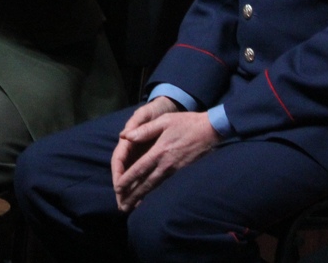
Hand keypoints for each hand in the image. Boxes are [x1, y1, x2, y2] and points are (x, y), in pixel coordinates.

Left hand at [111, 98, 219, 212]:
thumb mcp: (164, 120)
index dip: (127, 179)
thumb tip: (125, 136)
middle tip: (122, 207)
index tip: (117, 189)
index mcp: (159, 151)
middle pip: (146, 183)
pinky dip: (154, 192)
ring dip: (143, 197)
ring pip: (155, 186)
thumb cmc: (186, 123)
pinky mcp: (181, 172)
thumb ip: (144, 130)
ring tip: (132, 207)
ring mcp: (174, 170)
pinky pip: (164, 184)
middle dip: (133, 196)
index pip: (139, 169)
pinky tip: (149, 197)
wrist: (210, 131)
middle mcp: (165, 164)